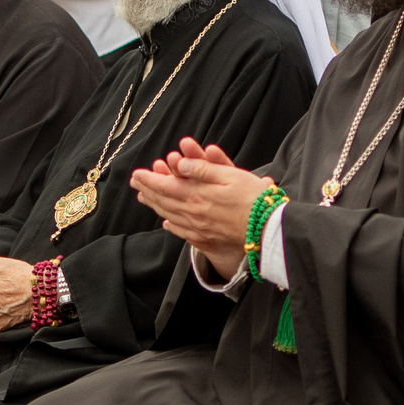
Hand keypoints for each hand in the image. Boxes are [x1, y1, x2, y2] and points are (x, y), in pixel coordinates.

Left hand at [131, 139, 266, 276]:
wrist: (268, 229)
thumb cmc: (254, 199)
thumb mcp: (230, 176)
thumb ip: (202, 170)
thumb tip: (179, 166)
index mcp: (197, 196)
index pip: (166, 186)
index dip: (150, 180)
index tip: (137, 174)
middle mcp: (193, 213)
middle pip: (164, 202)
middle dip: (148, 191)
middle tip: (135, 184)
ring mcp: (199, 228)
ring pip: (171, 216)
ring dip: (156, 206)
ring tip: (145, 199)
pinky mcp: (208, 238)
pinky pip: (183, 232)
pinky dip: (172, 226)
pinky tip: (167, 223)